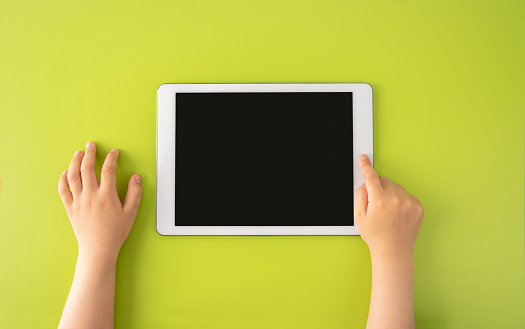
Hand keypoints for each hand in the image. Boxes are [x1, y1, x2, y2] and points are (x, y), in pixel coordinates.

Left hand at [58, 141, 141, 260]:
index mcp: (107, 195)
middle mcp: (91, 196)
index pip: (108, 169)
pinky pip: (63, 190)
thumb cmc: (115, 233)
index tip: (113, 152)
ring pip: (73, 176)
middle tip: (91, 145)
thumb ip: (135, 194)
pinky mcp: (70, 208)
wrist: (98, 250)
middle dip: (89, 153)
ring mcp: (78, 201)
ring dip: (75, 162)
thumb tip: (136, 178)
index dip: (111, 158)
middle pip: (87, 168)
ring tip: (78, 153)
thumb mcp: (131, 213)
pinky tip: (66, 172)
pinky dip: (63, 179)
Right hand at [355, 154, 423, 257]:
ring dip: (391, 194)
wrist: (394, 251)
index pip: (371, 177)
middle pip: (384, 180)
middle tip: (377, 205)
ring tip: (388, 211)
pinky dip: (401, 200)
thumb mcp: (359, 216)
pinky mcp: (418, 207)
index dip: (366, 166)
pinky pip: (406, 194)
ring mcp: (409, 202)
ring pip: (396, 186)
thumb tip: (366, 183)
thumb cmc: (375, 236)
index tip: (364, 158)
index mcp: (379, 200)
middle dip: (379, 188)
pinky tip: (398, 214)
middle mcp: (395, 199)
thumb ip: (360, 195)